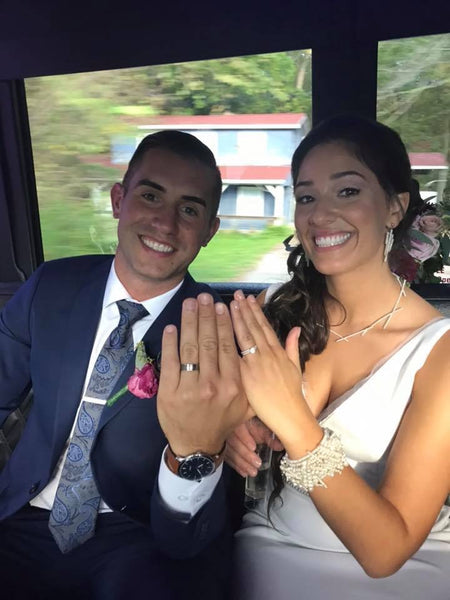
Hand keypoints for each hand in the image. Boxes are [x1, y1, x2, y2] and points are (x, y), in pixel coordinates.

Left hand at [157, 293, 251, 455]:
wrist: (197, 446)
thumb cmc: (223, 421)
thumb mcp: (245, 404)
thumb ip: (249, 379)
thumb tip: (254, 348)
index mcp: (233, 386)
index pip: (227, 347)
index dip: (224, 324)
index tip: (222, 306)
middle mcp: (212, 385)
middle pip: (208, 342)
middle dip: (206, 316)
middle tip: (204, 297)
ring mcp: (189, 388)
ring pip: (190, 348)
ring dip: (189, 322)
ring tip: (190, 303)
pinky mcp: (169, 392)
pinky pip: (170, 362)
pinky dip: (170, 342)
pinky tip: (172, 327)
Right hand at [225, 417, 283, 476]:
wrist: (243, 423)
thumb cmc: (252, 423)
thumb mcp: (262, 427)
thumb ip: (269, 436)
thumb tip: (279, 446)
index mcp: (239, 419)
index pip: (239, 428)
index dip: (245, 438)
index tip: (253, 447)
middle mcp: (230, 428)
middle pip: (233, 442)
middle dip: (246, 455)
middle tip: (257, 463)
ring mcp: (225, 438)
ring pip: (230, 451)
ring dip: (241, 463)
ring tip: (252, 471)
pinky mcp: (224, 448)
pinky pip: (227, 457)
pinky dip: (236, 466)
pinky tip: (244, 473)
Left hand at [230, 291, 321, 455]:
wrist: (289, 418)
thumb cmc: (291, 397)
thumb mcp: (295, 369)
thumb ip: (292, 347)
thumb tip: (294, 328)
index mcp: (277, 353)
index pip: (263, 327)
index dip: (254, 312)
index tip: (246, 299)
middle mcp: (265, 356)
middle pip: (251, 329)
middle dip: (242, 310)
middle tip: (233, 295)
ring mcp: (254, 366)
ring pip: (240, 338)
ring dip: (232, 320)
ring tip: (224, 305)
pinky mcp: (243, 378)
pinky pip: (230, 357)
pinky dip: (222, 343)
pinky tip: (216, 332)